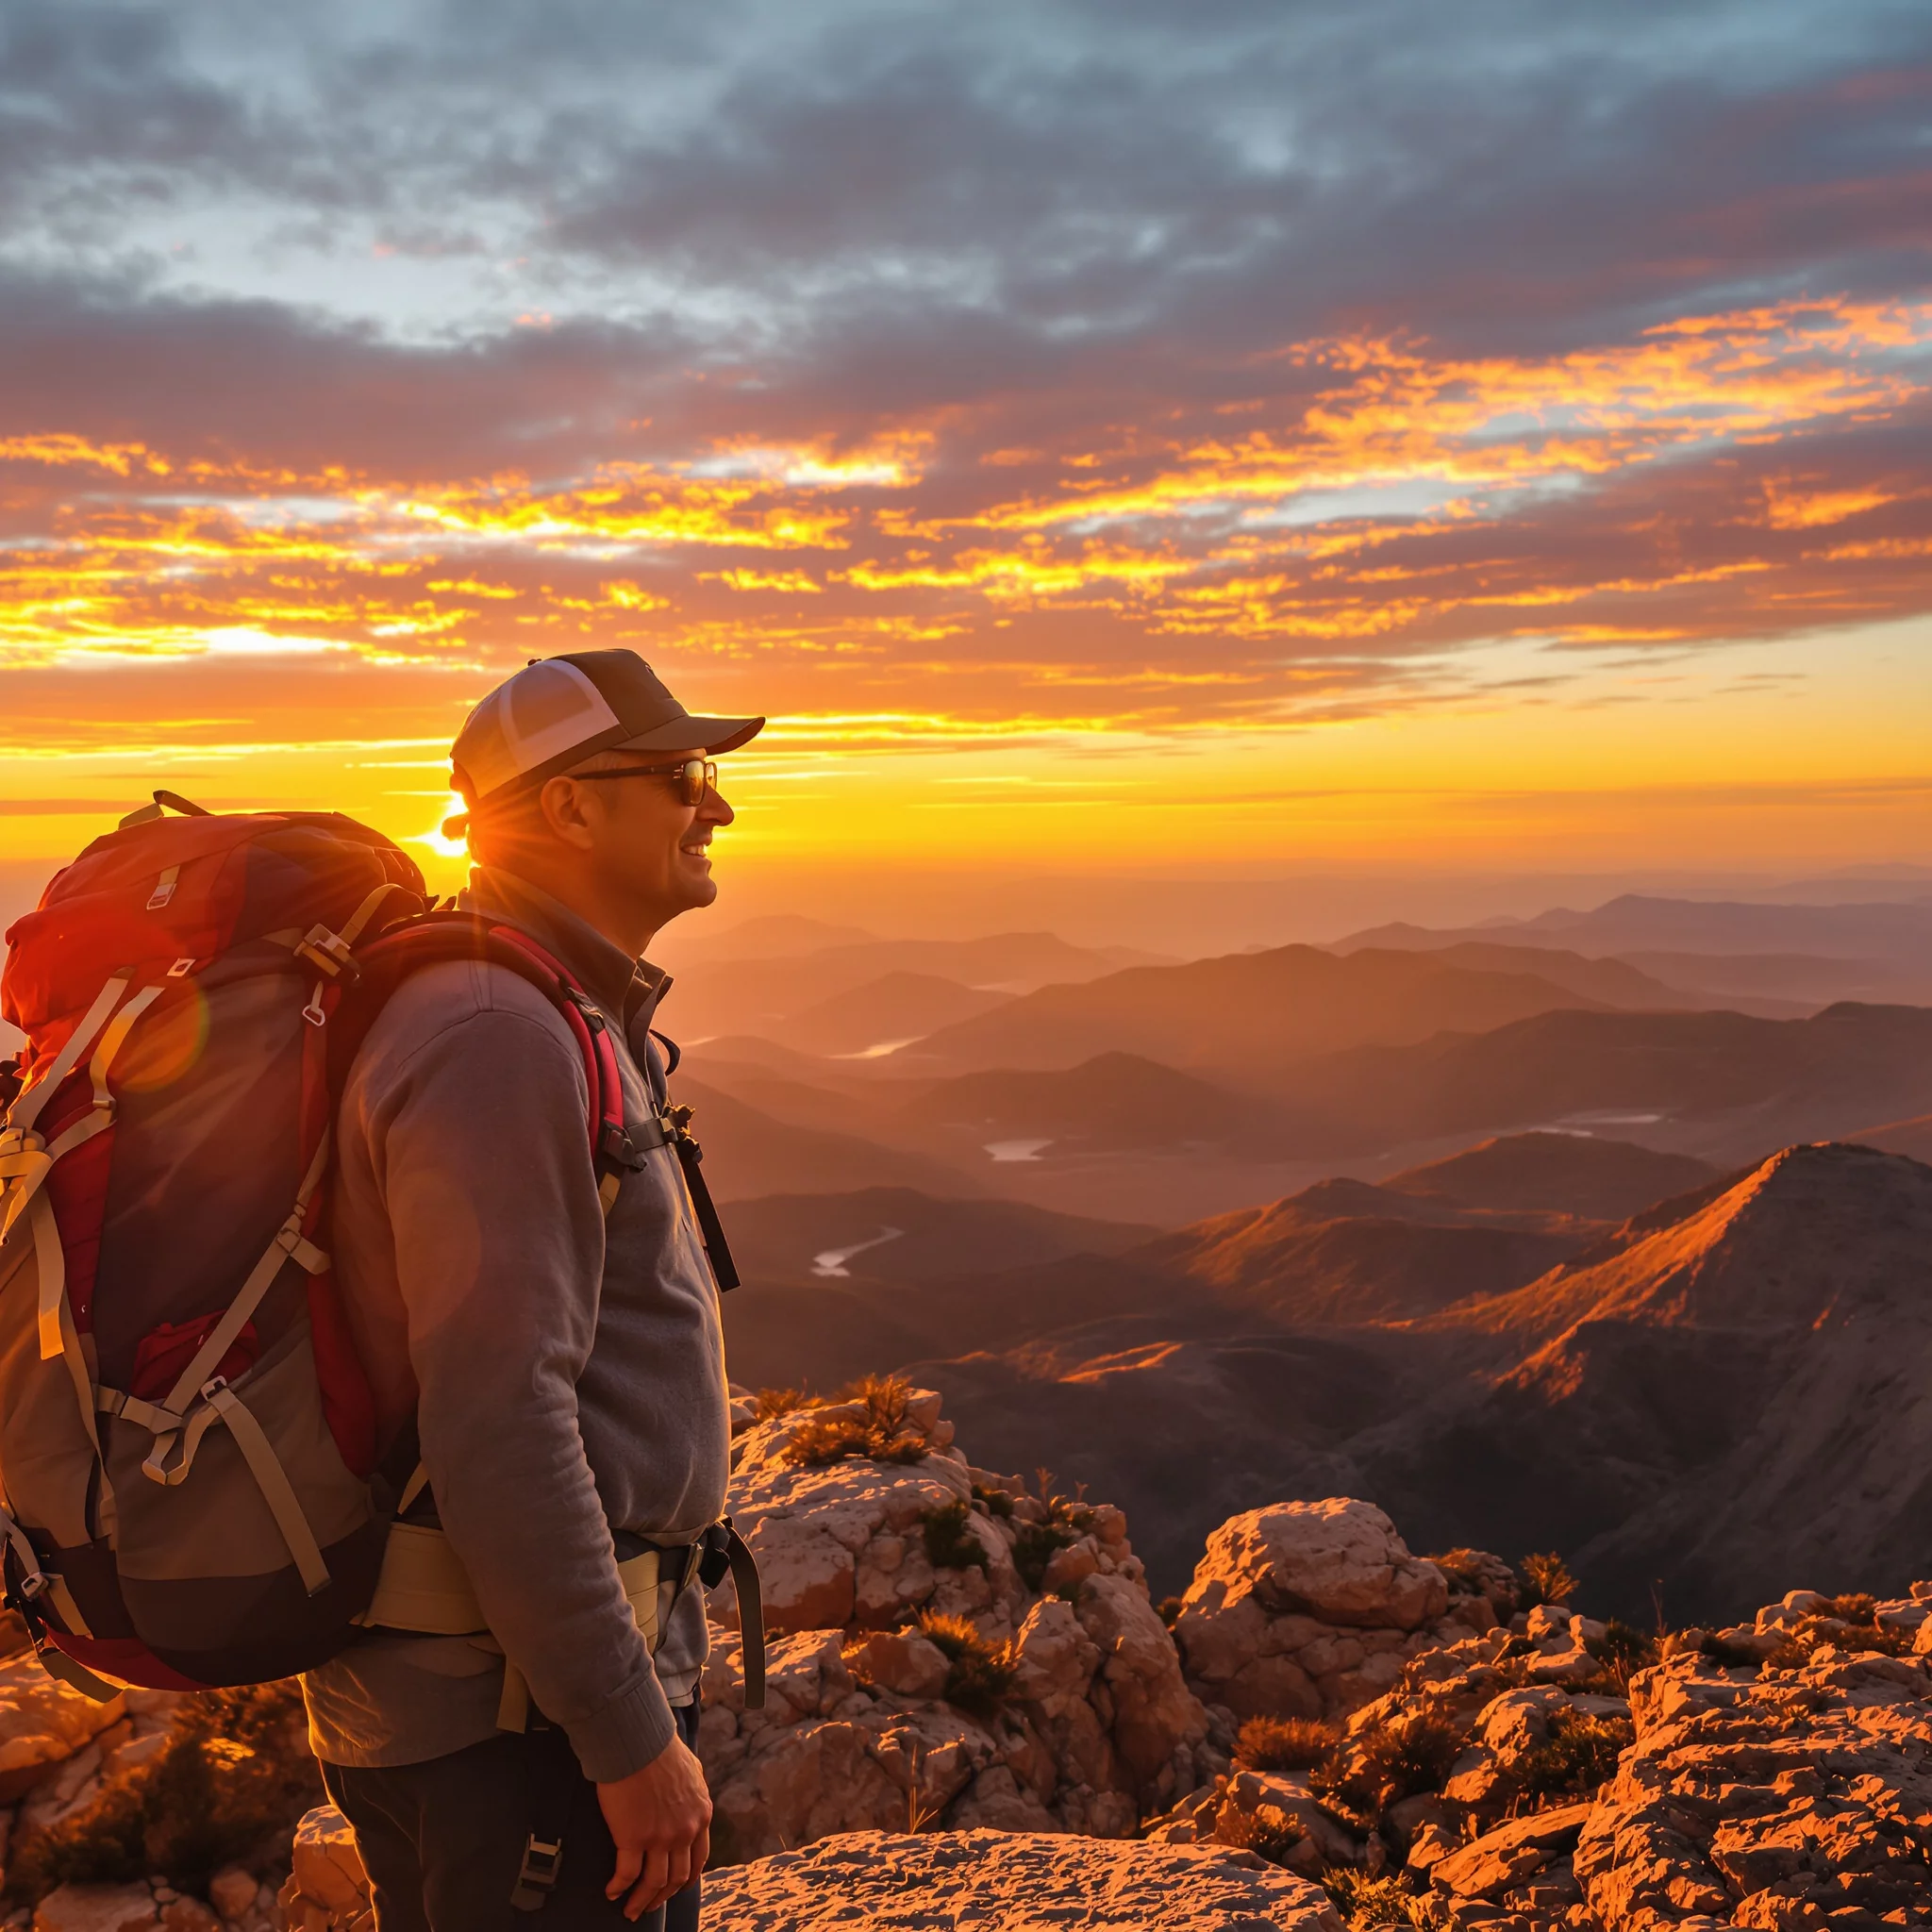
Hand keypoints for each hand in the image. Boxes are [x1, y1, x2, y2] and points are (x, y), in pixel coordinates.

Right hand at [598, 1733, 712, 1920]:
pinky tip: (612, 1892)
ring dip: (641, 1901)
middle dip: (662, 1896)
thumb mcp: (692, 1771)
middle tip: (649, 1905)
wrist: (639, 1741)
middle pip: (677, 1878)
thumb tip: (691, 1800)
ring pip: (654, 1883)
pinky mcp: (634, 1838)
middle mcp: (685, 1831)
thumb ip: (694, 1793)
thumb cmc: (661, 1749)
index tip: (674, 1888)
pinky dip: (619, 1887)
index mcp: (701, 1815)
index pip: (698, 1859)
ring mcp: (661, 1837)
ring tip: (630, 1909)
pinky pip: (627, 1874)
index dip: (685, 1879)